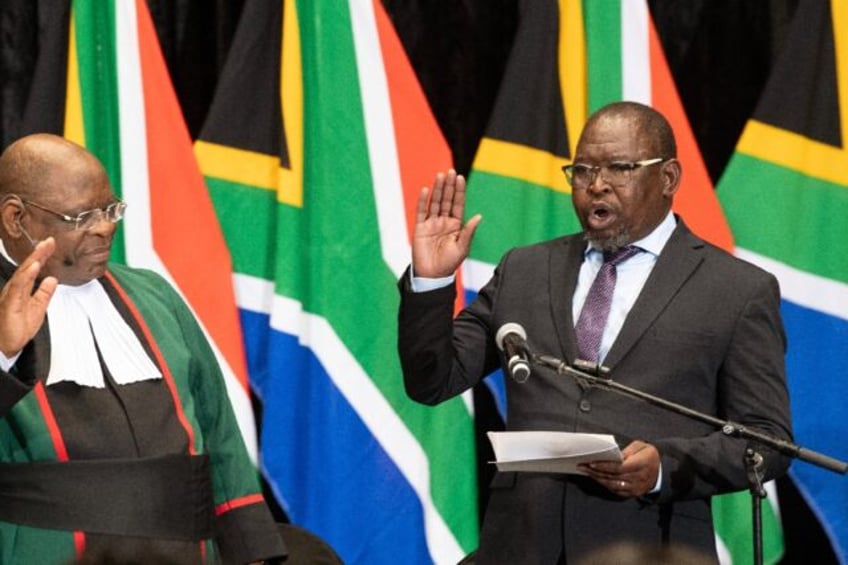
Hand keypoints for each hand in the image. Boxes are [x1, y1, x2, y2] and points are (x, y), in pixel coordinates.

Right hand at [0, 238, 57, 356]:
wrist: (6, 346)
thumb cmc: (17, 329)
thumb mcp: (38, 308)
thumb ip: (44, 293)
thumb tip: (52, 280)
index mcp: (22, 290)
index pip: (33, 269)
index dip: (42, 256)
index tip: (52, 244)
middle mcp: (15, 290)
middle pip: (28, 267)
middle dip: (39, 253)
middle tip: (49, 241)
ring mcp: (11, 295)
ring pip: (23, 274)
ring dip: (33, 260)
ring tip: (43, 249)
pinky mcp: (10, 304)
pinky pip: (18, 287)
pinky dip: (27, 275)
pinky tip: (34, 267)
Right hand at [411, 170, 481, 277]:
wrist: (432, 276)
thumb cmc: (449, 264)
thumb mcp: (462, 248)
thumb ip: (469, 232)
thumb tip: (478, 216)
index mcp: (455, 225)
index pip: (457, 204)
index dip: (459, 191)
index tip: (460, 178)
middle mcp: (443, 222)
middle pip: (446, 200)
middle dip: (449, 186)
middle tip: (451, 171)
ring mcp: (431, 224)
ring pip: (435, 203)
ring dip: (437, 189)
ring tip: (440, 176)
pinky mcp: (420, 228)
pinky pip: (421, 212)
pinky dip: (423, 201)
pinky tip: (427, 190)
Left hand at [578, 440, 659, 497]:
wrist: (661, 473)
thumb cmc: (649, 456)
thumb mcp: (642, 446)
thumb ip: (628, 450)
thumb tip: (613, 455)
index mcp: (642, 464)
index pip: (619, 467)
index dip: (604, 466)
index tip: (591, 463)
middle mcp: (638, 478)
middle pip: (613, 476)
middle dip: (596, 471)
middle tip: (582, 466)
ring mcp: (635, 488)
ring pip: (612, 485)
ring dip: (597, 478)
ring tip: (586, 471)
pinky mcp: (632, 493)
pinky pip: (616, 490)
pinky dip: (605, 484)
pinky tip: (596, 477)